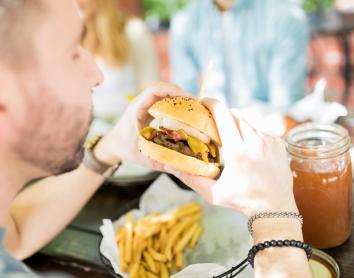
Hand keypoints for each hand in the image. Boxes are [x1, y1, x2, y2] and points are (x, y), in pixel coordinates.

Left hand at [94, 82, 187, 170]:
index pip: (155, 90)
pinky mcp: (149, 109)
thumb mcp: (142, 156)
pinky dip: (175, 104)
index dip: (173, 91)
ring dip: (178, 97)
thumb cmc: (124, 149)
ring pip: (164, 92)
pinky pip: (163, 100)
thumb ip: (160, 162)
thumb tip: (181, 166)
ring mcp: (145, 104)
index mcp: (136, 109)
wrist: (113, 145)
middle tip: (196, 103)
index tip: (189, 99)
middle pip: (162, 87)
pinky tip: (185, 113)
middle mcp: (141, 102)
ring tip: (193, 107)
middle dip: (180, 93)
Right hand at [165, 99, 297, 217]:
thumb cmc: (242, 201)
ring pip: (249, 121)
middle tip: (216, 126)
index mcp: (237, 151)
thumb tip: (171, 167)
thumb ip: (191, 179)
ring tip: (234, 142)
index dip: (212, 104)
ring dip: (238, 126)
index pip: (223, 115)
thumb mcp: (213, 193)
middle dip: (224, 116)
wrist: (275, 208)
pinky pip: (262, 130)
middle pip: (235, 114)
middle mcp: (255, 142)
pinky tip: (251, 150)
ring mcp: (270, 141)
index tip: (204, 102)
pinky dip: (253, 135)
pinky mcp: (279, 143)